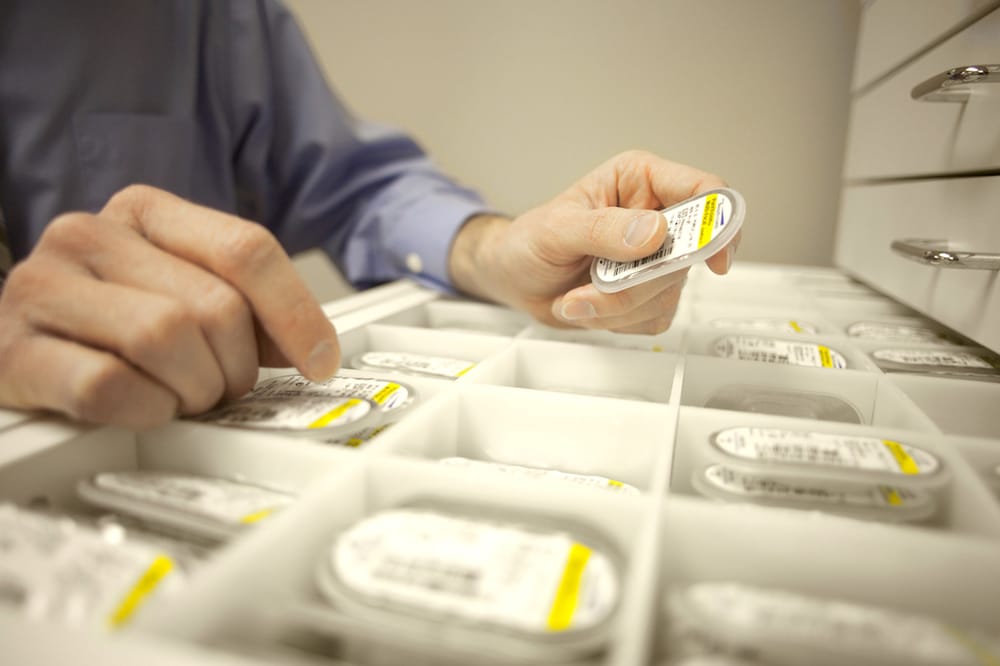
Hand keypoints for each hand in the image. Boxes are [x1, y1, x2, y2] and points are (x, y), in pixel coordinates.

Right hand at [0, 185, 339, 428]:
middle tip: (217, 386)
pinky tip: (142, 406)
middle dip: (234, 366)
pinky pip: (107, 387)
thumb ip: (244, 305)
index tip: (320, 360)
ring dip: (192, 389)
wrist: (10, 339)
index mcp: (144, 211)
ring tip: (179, 395)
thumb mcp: (179, 290)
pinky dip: (144, 410)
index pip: (246, 250)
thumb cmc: (106, 320)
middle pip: (215, 307)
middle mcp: (89, 235)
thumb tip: (313, 349)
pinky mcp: (13, 350)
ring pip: (166, 339)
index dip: (296, 313)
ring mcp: (43, 288)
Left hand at [449, 150, 737, 332]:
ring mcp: (654, 260)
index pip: (704, 191)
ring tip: (578, 294)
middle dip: (640, 281)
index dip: (720, 223)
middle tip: (597, 282)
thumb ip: (604, 229)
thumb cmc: (528, 241)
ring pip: (669, 293)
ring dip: (619, 305)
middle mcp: (655, 217)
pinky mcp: (648, 295)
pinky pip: (655, 317)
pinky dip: (618, 320)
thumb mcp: (557, 229)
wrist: (511, 279)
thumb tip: (653, 232)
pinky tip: (588, 305)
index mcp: (641, 182)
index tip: (715, 259)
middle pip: (688, 255)